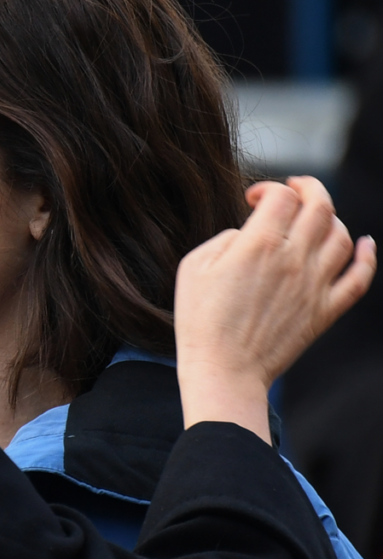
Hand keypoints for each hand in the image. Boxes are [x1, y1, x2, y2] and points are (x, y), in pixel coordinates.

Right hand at [174, 176, 375, 442]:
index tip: (253, 199)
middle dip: (309, 187)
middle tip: (295, 188)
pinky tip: (365, 244)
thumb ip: (223, 239)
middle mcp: (294, 259)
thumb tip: (247, 233)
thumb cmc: (200, 322)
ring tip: (315, 220)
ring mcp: (315, 285)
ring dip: (331, 218)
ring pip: (342, 235)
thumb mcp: (192, 268)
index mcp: (259, 244)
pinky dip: (367, 256)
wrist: (223, 371)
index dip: (268, 189)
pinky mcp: (325, 311)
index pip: (281, 196)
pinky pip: (359, 277)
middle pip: (320, 205)